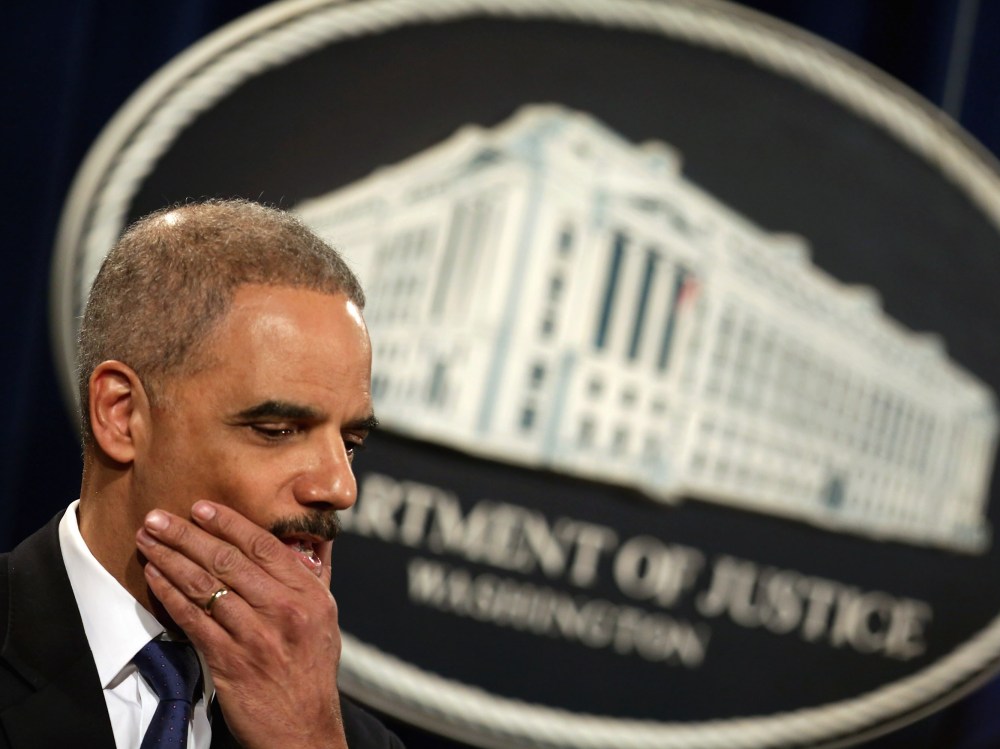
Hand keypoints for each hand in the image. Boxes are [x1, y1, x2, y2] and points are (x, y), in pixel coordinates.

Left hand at [136, 501, 347, 748]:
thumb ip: (311, 576)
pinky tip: (155, 578)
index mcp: (308, 594)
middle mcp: (284, 610)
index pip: (264, 546)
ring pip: (206, 586)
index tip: (202, 508)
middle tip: (159, 517)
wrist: (303, 728)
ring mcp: (256, 636)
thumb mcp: (325, 617)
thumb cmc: (312, 670)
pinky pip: (193, 619)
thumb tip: (307, 537)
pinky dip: (171, 595)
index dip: (229, 523)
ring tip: (148, 540)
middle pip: (228, 560)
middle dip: (188, 535)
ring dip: (171, 559)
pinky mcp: (229, 661)